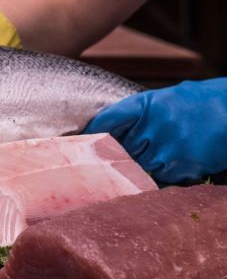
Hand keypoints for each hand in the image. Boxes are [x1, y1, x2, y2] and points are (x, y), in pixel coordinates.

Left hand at [83, 78, 226, 183]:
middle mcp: (155, 124)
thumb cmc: (197, 103)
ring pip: (141, 167)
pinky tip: (177, 162)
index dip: (92, 132)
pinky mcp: (184, 166)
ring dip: (144, 166)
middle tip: (119, 158)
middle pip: (122, 150)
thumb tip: (104, 134)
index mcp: (147, 104)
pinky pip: (162, 178)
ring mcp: (169, 147)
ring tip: (160, 156)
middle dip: (120, 155)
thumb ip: (138, 115)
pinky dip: (165, 174)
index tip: (80, 142)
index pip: (108, 120)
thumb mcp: (165, 100)